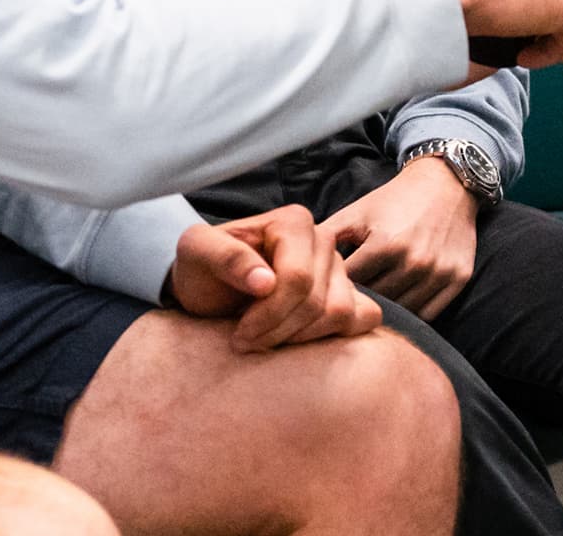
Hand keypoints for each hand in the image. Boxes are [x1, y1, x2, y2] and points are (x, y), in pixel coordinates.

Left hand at [168, 204, 380, 351]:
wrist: (209, 287)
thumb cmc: (203, 270)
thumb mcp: (196, 254)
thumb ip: (225, 258)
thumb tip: (265, 281)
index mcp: (293, 222)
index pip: (297, 279)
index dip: (268, 315)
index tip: (239, 334)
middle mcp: (324, 239)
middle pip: (317, 301)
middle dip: (279, 330)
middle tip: (246, 340)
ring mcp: (340, 268)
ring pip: (340, 314)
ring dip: (300, 338)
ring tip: (266, 338)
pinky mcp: (349, 293)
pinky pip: (365, 317)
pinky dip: (337, 335)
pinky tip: (300, 337)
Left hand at [322, 156, 482, 319]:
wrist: (447, 184)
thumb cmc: (395, 199)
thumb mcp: (357, 212)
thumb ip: (326, 236)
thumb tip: (293, 260)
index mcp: (385, 243)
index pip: (351, 285)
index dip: (336, 291)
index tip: (327, 293)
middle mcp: (414, 261)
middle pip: (376, 302)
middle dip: (359, 303)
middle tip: (346, 306)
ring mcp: (438, 273)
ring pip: (403, 312)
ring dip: (386, 312)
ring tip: (370, 308)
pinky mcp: (458, 280)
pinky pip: (429, 314)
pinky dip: (413, 314)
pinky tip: (398, 306)